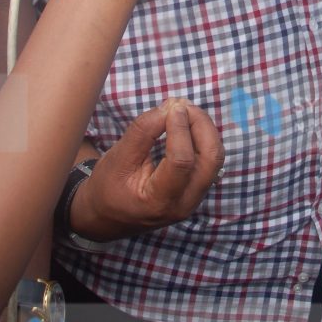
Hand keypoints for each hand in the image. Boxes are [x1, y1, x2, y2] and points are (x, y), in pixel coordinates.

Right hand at [69, 99, 225, 240]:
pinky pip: (210, 160)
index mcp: (159, 201)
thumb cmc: (107, 188)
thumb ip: (143, 131)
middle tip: (182, 105)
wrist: (106, 216)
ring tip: (184, 111)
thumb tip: (171, 106)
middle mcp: (184, 204)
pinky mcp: (196, 190)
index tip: (172, 105)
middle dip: (201, 125)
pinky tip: (187, 124)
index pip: (182, 161)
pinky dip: (203, 138)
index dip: (180, 128)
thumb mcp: (117, 157)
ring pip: (215, 158)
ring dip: (204, 129)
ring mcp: (194, 199)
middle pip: (211, 158)